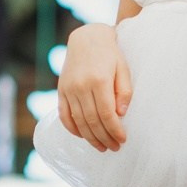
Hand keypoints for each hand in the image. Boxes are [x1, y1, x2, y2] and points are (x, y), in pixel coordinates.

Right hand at [58, 23, 131, 150]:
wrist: (87, 38)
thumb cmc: (110, 54)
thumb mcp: (123, 68)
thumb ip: (124, 91)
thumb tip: (121, 114)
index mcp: (99, 80)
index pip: (107, 114)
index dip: (115, 130)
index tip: (122, 140)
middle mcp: (81, 86)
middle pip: (92, 121)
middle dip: (104, 138)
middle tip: (114, 148)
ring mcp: (69, 89)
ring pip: (78, 121)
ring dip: (90, 138)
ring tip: (101, 147)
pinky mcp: (61, 90)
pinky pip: (64, 115)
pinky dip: (72, 129)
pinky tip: (83, 136)